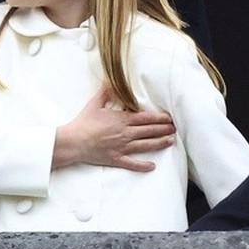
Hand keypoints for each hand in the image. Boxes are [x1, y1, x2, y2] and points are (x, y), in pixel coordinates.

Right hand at [53, 84, 175, 171]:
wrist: (73, 141)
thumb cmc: (83, 122)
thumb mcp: (93, 104)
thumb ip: (104, 93)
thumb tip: (110, 82)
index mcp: (121, 120)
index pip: (145, 118)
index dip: (159, 118)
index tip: (169, 117)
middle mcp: (125, 134)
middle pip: (149, 131)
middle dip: (164, 129)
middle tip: (175, 128)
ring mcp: (122, 147)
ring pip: (146, 145)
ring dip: (160, 143)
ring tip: (170, 141)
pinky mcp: (117, 158)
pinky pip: (133, 163)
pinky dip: (143, 165)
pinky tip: (152, 166)